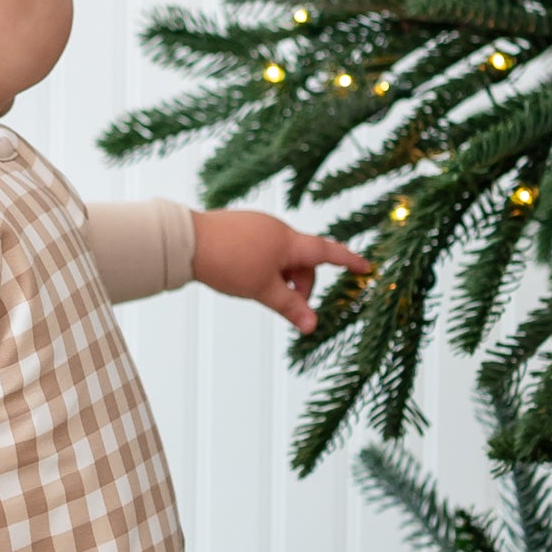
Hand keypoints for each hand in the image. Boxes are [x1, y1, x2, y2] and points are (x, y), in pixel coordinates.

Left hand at [189, 208, 373, 334]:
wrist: (184, 241)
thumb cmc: (227, 263)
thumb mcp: (262, 290)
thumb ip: (290, 307)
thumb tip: (312, 326)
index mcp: (288, 241)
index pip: (327, 251)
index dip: (348, 261)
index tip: (366, 267)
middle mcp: (277, 228)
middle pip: (304, 259)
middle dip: (303, 284)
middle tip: (292, 306)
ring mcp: (258, 226)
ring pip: (283, 255)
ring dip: (283, 277)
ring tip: (264, 293)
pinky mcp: (241, 228)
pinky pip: (265, 249)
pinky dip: (267, 267)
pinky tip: (247, 279)